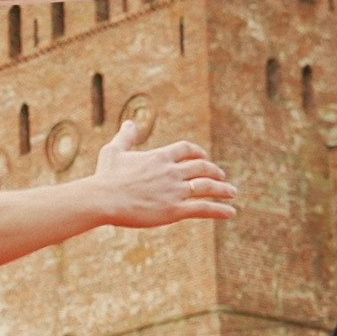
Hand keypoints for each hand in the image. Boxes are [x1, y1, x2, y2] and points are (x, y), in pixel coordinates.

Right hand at [87, 131, 236, 226]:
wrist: (104, 198)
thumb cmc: (106, 176)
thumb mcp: (113, 151)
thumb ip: (125, 137)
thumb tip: (129, 122)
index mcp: (160, 157)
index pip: (186, 150)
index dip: (198, 152)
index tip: (203, 156)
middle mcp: (172, 171)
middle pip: (202, 167)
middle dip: (214, 171)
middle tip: (222, 176)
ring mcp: (175, 191)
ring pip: (207, 187)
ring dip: (222, 189)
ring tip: (232, 193)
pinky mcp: (175, 210)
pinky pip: (203, 208)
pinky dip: (219, 210)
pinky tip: (230, 212)